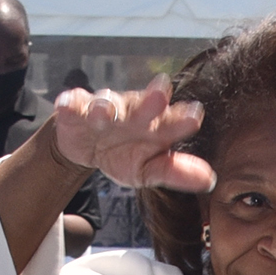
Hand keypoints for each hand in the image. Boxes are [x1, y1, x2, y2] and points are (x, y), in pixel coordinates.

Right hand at [46, 75, 212, 192]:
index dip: (181, 118)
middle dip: (150, 100)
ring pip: (106, 104)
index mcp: (155, 126)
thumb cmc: (125, 154)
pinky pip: (72, 104)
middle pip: (143, 106)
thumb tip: (210, 179)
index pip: (171, 121)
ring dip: (104, 108)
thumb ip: (176, 172)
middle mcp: (132, 112)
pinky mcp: (76, 108)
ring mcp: (103, 107)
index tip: (194, 115)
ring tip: (104, 116)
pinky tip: (66, 107)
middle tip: (161, 94)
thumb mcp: (149, 169)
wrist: (88, 147)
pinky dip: (69, 106)